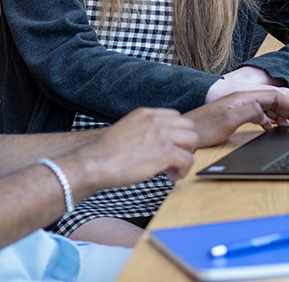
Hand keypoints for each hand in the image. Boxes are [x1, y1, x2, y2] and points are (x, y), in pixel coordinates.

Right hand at [68, 108, 198, 187]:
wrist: (95, 163)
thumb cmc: (106, 154)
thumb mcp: (127, 130)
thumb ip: (144, 130)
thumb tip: (156, 143)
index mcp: (146, 113)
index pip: (176, 117)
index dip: (175, 134)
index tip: (168, 148)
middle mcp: (156, 120)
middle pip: (189, 126)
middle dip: (184, 144)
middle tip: (172, 159)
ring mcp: (162, 135)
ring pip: (193, 141)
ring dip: (186, 156)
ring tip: (171, 168)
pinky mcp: (165, 152)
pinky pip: (188, 160)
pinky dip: (183, 171)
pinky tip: (170, 176)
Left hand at [205, 68, 288, 123]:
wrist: (185, 130)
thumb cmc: (203, 126)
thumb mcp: (228, 119)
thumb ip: (251, 111)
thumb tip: (271, 109)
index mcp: (247, 96)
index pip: (280, 97)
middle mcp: (248, 97)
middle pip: (283, 99)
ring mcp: (245, 105)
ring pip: (277, 107)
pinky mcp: (241, 114)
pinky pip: (267, 114)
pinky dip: (278, 120)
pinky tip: (282, 129)